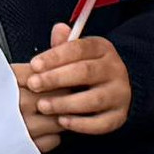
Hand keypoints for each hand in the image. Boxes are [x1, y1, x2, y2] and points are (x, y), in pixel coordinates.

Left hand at [16, 27, 132, 149]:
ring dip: (66, 103)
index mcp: (102, 50)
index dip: (55, 56)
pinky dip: (81, 124)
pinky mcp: (119, 116)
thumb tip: (59, 29)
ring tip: (43, 106)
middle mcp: (115, 70)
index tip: (34, 65)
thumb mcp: (78, 52)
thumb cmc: (88, 70)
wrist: (119, 89)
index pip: (79, 49)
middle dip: (56, 79)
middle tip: (34, 85)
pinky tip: (62, 121)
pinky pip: (101, 123)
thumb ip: (64, 44)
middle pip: (86, 72)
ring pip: (94, 99)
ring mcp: (120, 94)